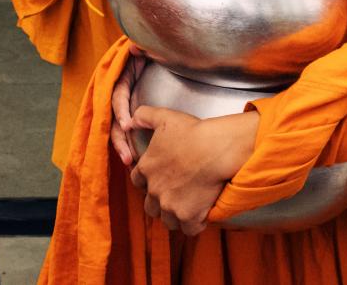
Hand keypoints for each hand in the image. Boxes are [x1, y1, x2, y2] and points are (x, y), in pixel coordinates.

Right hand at [109, 49, 149, 167]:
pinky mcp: (132, 114)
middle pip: (114, 119)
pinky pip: (128, 130)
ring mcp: (125, 105)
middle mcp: (118, 94)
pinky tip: (135, 160)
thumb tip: (135, 48)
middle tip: (128, 157)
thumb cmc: (148, 51)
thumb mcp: (143, 47)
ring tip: (129, 163)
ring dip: (122, 146)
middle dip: (119, 139)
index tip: (127, 125)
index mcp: (119, 79)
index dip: (121, 111)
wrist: (157, 54)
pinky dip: (129, 144)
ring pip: (118, 128)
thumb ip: (139, 47)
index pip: (117, 96)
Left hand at [130, 107, 258, 235]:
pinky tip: (200, 216)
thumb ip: (144, 116)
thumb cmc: (192, 132)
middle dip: (160, 202)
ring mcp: (170, 206)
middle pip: (150, 206)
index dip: (147, 181)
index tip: (157, 179)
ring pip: (167, 220)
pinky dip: (193, 225)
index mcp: (146, 168)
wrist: (215, 149)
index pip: (137, 181)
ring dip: (175, 215)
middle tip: (174, 196)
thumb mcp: (163, 117)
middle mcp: (155, 190)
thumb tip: (132, 119)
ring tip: (187, 208)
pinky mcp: (188, 216)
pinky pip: (187, 229)